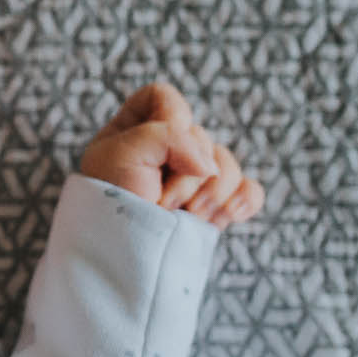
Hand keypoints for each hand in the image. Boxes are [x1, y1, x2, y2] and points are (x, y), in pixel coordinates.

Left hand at [79, 82, 264, 228]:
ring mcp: (192, 180)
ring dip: (212, 192)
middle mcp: (165, 152)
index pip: (164, 98)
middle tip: (161, 201)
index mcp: (134, 131)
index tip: (157, 150)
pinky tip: (232, 214)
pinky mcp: (212, 207)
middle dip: (186, 174)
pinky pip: (248, 191)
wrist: (116, 258)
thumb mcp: (123, 154)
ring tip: (189, 216)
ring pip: (226, 165)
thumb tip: (209, 165)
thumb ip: (169, 137)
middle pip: (200, 136)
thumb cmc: (109, 203)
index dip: (171, 116)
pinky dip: (245, 200)